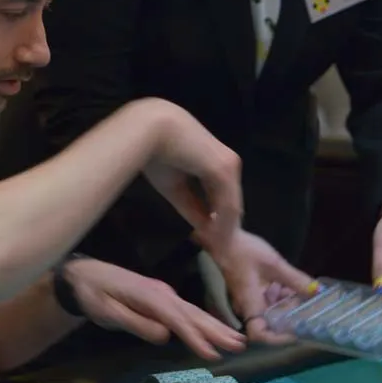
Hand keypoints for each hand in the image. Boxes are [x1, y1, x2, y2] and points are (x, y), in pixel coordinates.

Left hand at [64, 257, 246, 359]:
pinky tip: (215, 330)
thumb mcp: (107, 312)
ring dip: (216, 326)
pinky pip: (187, 311)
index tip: (213, 354)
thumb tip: (165, 337)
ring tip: (238, 340)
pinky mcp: (161, 297)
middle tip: (241, 346)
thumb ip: (135, 324)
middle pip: (193, 314)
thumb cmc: (92, 294)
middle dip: (217, 331)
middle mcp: (162, 293)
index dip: (195, 338)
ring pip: (193, 312)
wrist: (83, 274)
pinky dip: (204, 321)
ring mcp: (163, 293)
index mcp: (149, 296)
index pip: (177, 320)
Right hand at [140, 100, 243, 248]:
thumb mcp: (175, 186)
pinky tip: (217, 241)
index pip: (222, 197)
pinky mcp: (224, 169)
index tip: (213, 242)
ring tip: (221, 253)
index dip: (218, 221)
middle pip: (230, 202)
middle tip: (221, 253)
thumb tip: (204, 228)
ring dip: (226, 231)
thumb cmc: (157, 152)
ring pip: (231, 205)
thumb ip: (191, 206)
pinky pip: (227, 203)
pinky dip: (223, 224)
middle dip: (226, 229)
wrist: (150, 129)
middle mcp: (229, 164)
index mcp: (216, 164)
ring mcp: (229, 167)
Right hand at [202, 229, 316, 343]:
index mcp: (250, 304)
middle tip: (310, 306)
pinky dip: (282, 294)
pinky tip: (293, 283)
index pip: (260, 334)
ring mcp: (249, 298)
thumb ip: (297, 280)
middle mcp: (248, 306)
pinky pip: (268, 299)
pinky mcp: (251, 290)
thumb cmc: (245, 252)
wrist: (223, 238)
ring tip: (305, 291)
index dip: (278, 339)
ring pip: (271, 309)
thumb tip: (318, 293)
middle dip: (291, 316)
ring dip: (288, 303)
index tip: (298, 332)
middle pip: (271, 322)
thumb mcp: (275, 264)